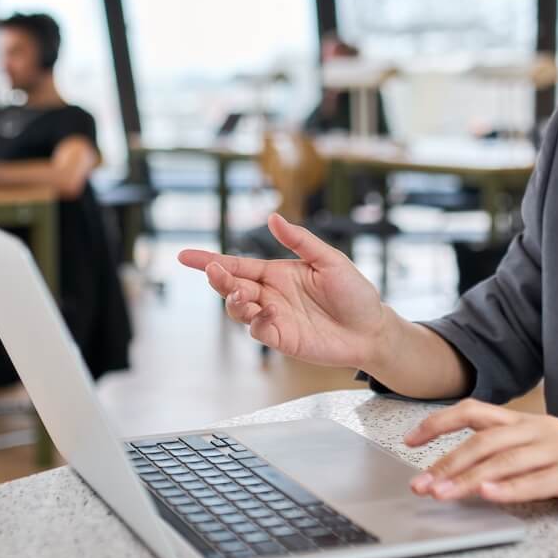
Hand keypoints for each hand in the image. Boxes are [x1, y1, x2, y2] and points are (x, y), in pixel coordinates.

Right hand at [178, 214, 389, 368]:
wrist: (372, 329)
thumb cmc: (354, 292)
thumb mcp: (330, 260)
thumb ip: (300, 241)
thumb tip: (272, 218)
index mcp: (277, 273)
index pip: (237, 264)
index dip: (210, 260)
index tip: (185, 256)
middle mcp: (270, 295)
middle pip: (231, 286)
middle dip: (218, 279)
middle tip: (215, 272)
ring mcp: (274, 318)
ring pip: (238, 310)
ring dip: (233, 301)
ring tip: (241, 294)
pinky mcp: (282, 339)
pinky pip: (259, 331)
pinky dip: (257, 322)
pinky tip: (267, 312)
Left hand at [404, 399, 557, 507]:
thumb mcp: (545, 443)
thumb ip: (511, 448)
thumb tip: (468, 465)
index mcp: (526, 422)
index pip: (472, 412)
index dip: (438, 423)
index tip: (409, 439)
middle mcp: (536, 431)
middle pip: (481, 441)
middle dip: (445, 462)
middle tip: (420, 483)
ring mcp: (555, 450)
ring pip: (503, 461)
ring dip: (468, 479)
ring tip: (443, 493)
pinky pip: (538, 480)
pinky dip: (511, 488)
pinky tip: (490, 494)